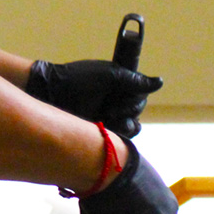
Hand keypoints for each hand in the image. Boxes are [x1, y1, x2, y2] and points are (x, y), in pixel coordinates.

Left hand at [26, 59, 161, 138]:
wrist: (54, 92)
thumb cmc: (79, 79)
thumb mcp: (110, 75)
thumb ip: (135, 80)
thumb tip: (160, 82)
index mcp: (120, 86)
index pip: (140, 95)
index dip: (136, 97)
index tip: (123, 94)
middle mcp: (116, 102)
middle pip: (138, 111)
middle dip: (128, 109)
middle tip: (110, 106)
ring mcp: (109, 118)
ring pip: (132, 127)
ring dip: (124, 123)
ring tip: (108, 116)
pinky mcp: (101, 132)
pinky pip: (120, 139)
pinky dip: (116, 133)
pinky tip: (104, 125)